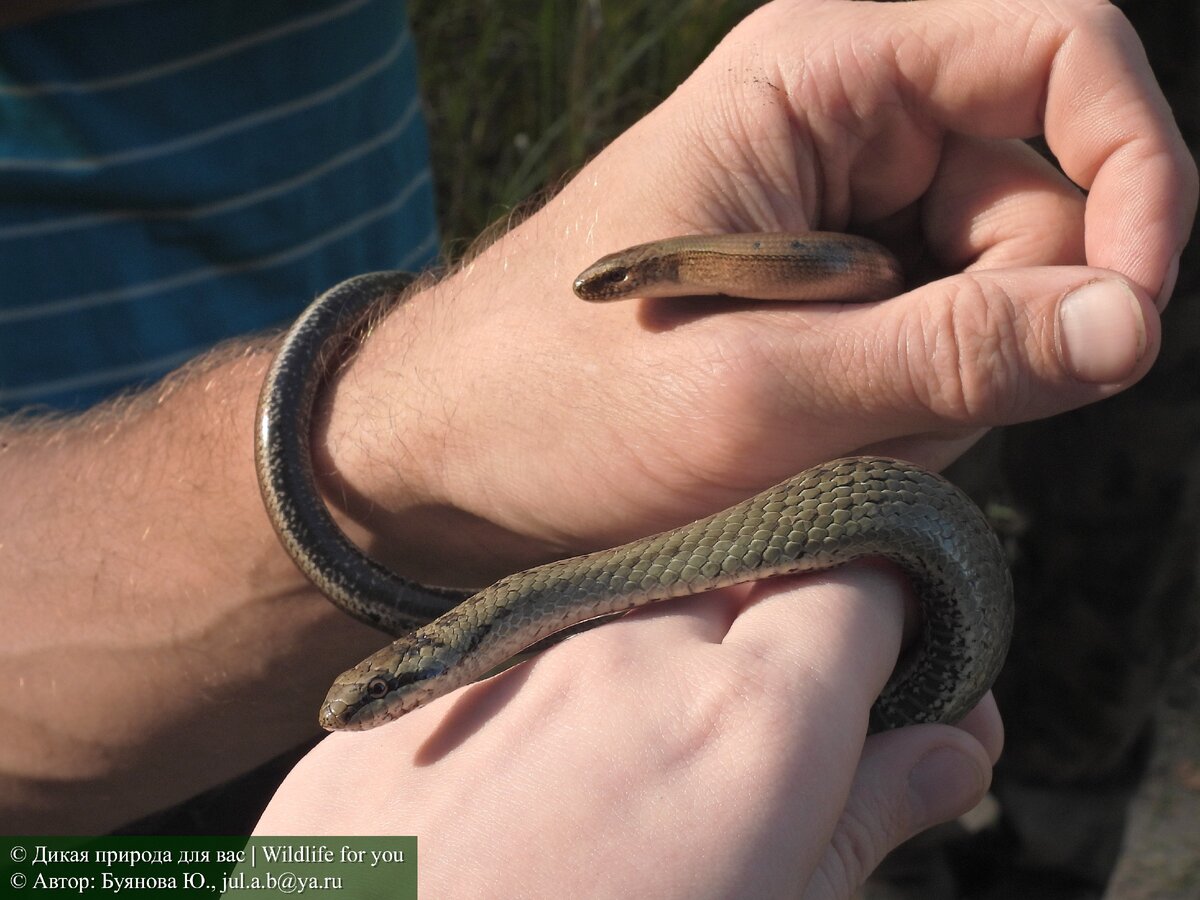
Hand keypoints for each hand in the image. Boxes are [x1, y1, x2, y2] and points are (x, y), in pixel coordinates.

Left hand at [256, 567, 1002, 897]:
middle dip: (774, 637)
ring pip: (638, 605)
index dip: (891, 610)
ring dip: (660, 663)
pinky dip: (559, 689)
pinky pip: (532, 644)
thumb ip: (863, 819)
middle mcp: (633, 645)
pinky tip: (528, 788)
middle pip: (748, 577)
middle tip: (755, 748)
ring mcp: (518, 649)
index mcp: (746, 718)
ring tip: (625, 786)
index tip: (891, 662)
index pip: (864, 572)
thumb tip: (957, 742)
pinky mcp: (431, 677)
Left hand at [321, 0, 1194, 588]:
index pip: (1064, 58)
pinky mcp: (826, 299)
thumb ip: (948, 355)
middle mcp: (841, 128)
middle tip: (875, 426)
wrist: (443, 460)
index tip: (1128, 322)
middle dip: (998, 334)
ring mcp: (839, 220)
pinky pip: (936, 349)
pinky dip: (904, 418)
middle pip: (1040, 201)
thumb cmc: (554, 407)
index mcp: (820, 80)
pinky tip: (810, 453)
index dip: (1137, 179)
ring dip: (939, 395)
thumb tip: (1130, 324)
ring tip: (810, 443)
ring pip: (993, 295)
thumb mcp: (756, 391)